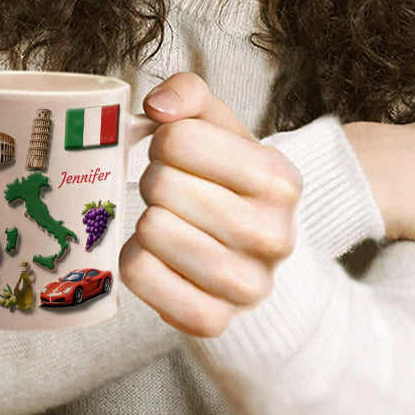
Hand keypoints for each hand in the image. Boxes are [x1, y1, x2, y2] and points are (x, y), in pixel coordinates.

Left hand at [120, 72, 300, 337]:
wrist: (251, 253)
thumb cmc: (224, 179)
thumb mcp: (217, 126)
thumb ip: (189, 93)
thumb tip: (158, 106)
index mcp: (279, 178)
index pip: (176, 139)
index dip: (163, 141)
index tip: (177, 155)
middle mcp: (274, 235)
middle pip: (160, 185)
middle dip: (154, 181)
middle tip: (171, 192)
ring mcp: (247, 286)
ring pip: (150, 231)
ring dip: (145, 220)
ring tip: (168, 222)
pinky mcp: (212, 321)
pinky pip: (139, 275)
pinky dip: (135, 261)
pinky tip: (158, 256)